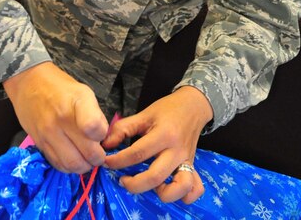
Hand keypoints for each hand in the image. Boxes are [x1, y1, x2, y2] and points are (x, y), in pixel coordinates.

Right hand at [3, 62, 107, 173]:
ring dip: (84, 166)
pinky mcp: (39, 144)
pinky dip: (69, 167)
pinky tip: (72, 158)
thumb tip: (103, 139)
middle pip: (88, 153)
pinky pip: (58, 165)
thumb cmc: (61, 88)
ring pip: (73, 164)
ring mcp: (49, 133)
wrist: (29, 83)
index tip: (102, 134)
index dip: (103, 135)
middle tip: (99, 153)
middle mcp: (62, 119)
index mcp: (78, 101)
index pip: (94, 127)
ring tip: (86, 158)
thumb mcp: (84, 92)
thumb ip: (96, 115)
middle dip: (98, 158)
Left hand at [102, 86, 212, 204]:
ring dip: (161, 192)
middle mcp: (177, 151)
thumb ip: (123, 129)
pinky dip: (183, 196)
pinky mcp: (193, 167)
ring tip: (148, 185)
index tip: (106, 162)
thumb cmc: (167, 110)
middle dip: (134, 184)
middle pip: (155, 177)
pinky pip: (194, 189)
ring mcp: (187, 161)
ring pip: (179, 187)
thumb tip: (105, 145)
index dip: (118, 161)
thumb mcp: (144, 114)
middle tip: (122, 179)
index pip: (137, 154)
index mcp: (164, 134)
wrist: (194, 105)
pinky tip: (168, 189)